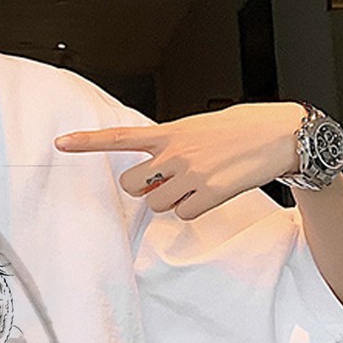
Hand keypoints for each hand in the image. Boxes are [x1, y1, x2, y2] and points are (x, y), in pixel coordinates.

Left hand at [54, 102, 302, 219]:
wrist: (281, 133)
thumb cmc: (240, 128)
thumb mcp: (197, 127)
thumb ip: (170, 144)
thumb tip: (153, 170)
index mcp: (169, 133)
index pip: (119, 136)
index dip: (87, 142)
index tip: (60, 143)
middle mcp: (174, 153)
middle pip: (130, 186)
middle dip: (141, 190)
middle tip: (164, 182)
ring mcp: (190, 173)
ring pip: (155, 205)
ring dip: (170, 201)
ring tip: (197, 183)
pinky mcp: (208, 192)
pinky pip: (183, 214)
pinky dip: (193, 210)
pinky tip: (212, 192)